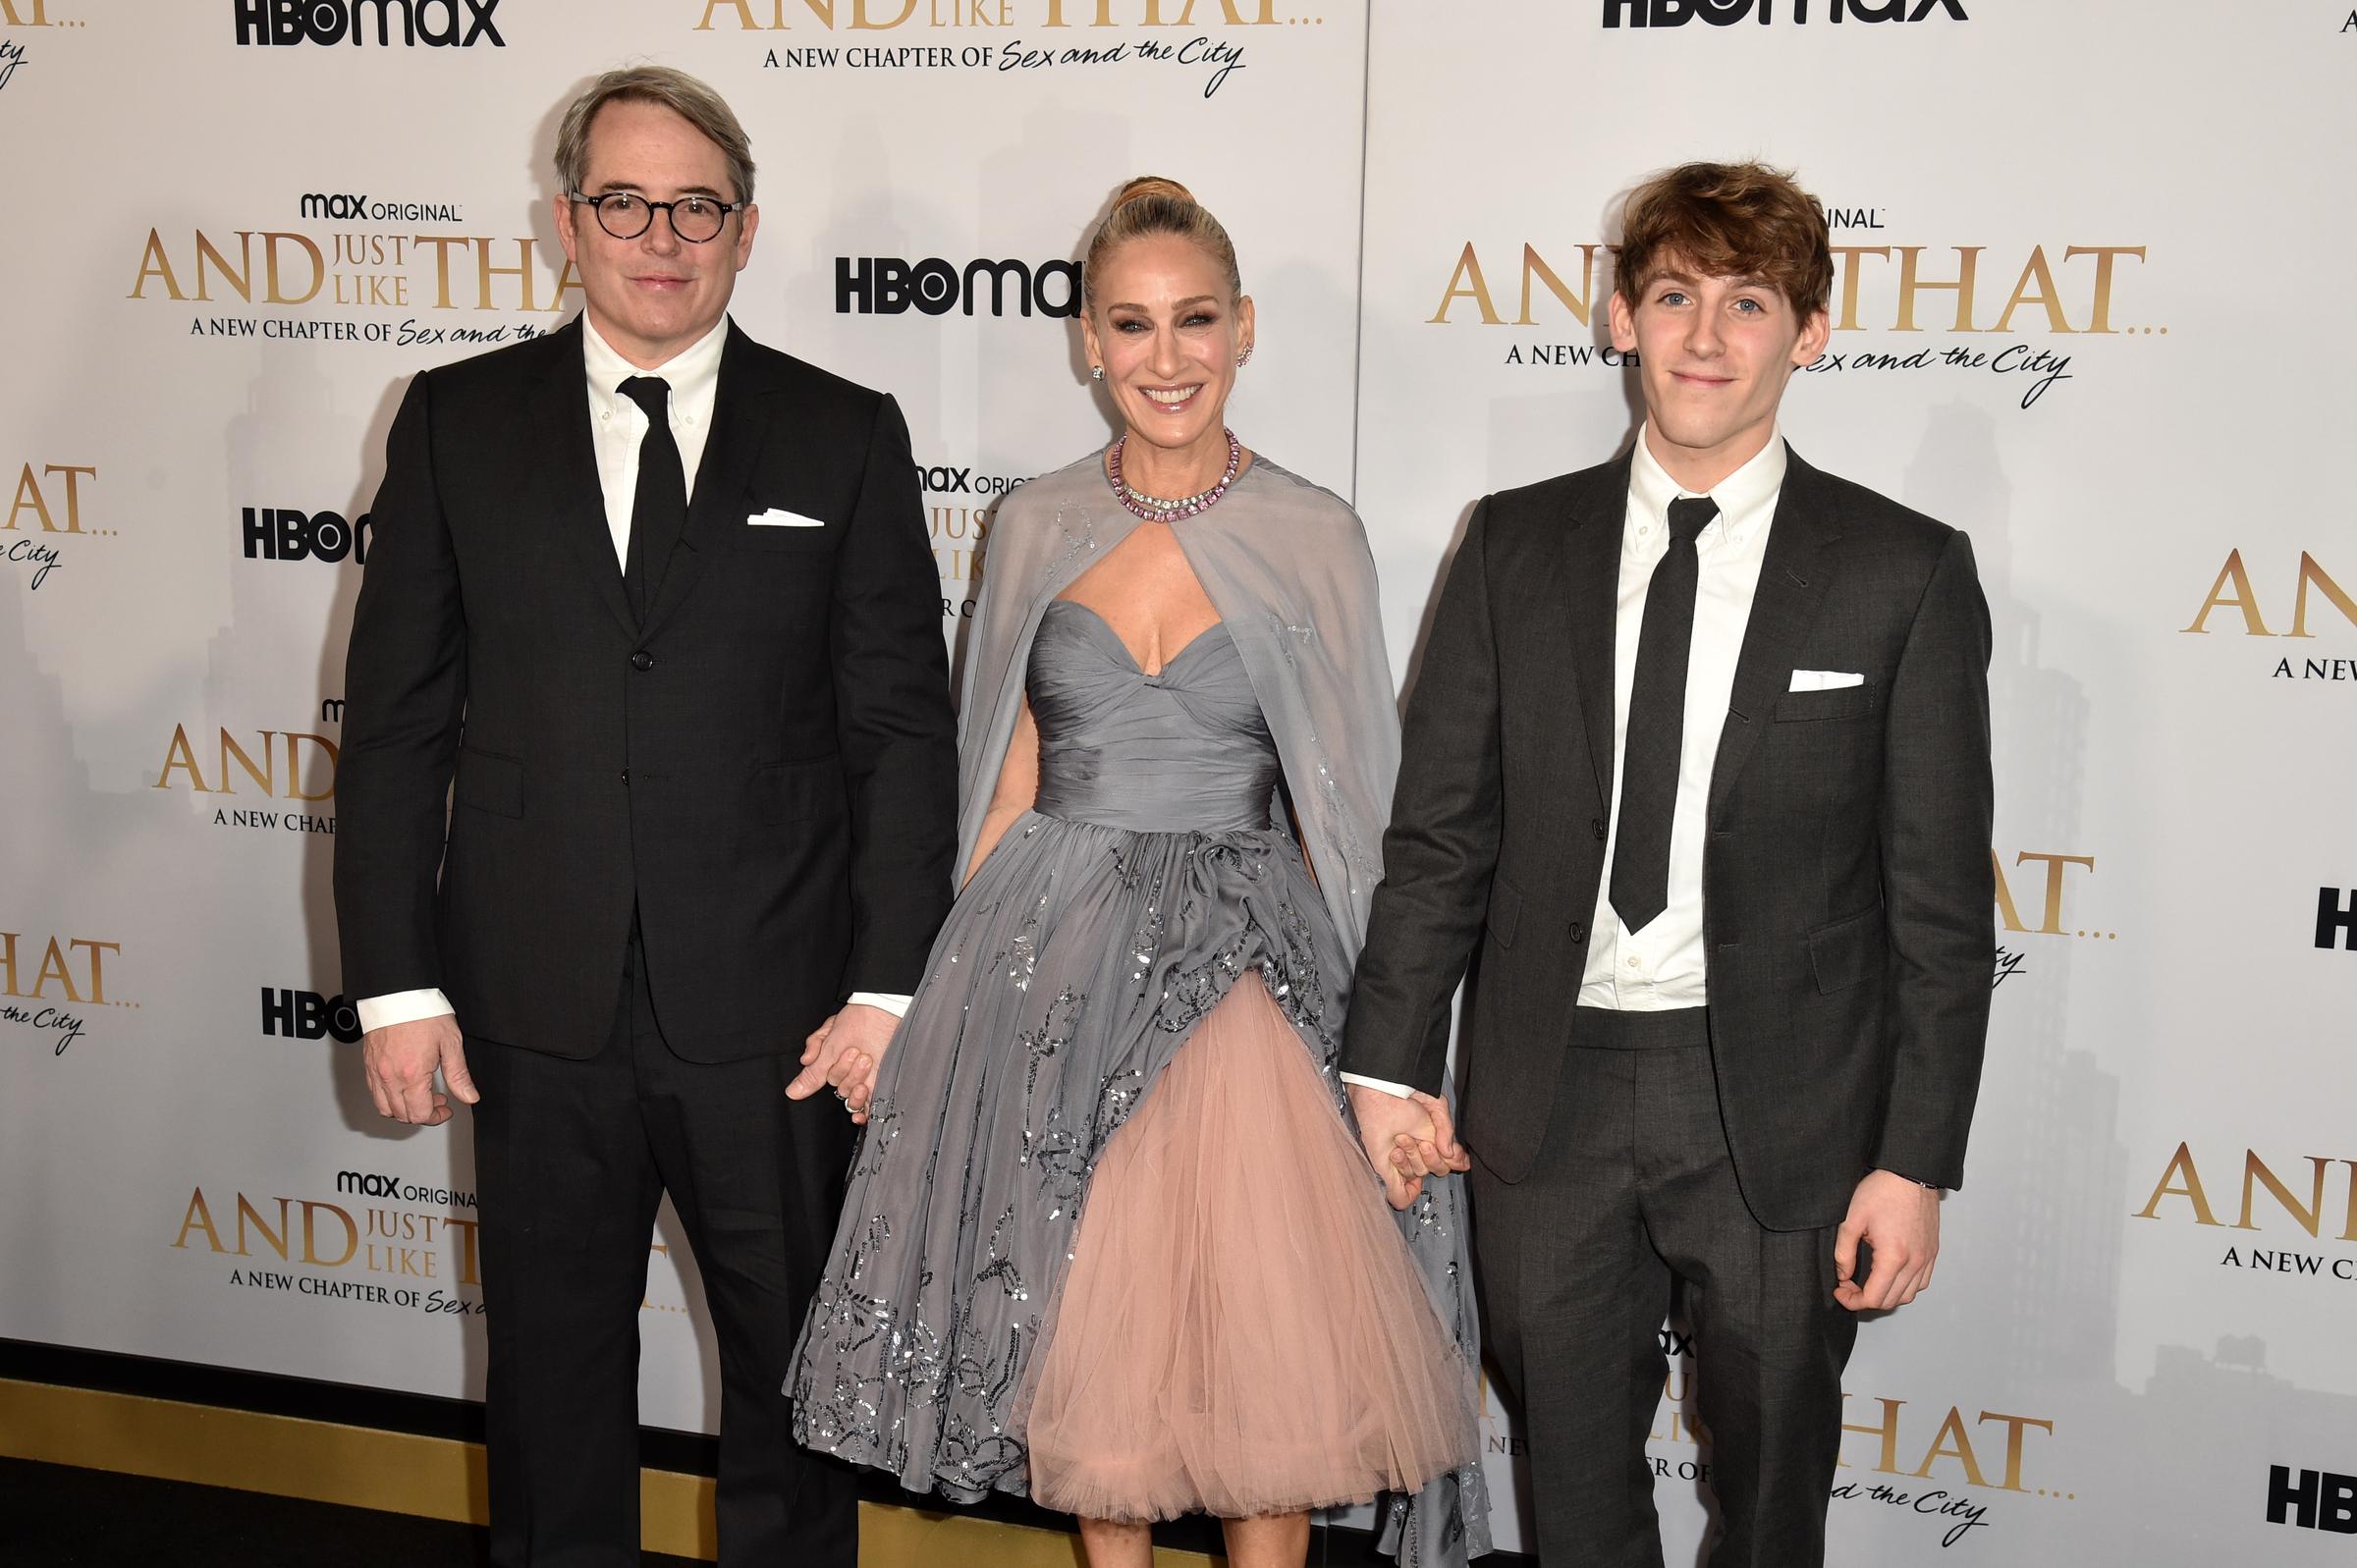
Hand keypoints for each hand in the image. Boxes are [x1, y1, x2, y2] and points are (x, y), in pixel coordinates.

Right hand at [362, 1014, 476, 1126]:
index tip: (447, 1108)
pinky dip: (389, 1098)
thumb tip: (469, 1097)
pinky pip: (374, 1093)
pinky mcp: (368, 1065)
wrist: (398, 993)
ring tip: (421, 1095)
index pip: (420, 1114)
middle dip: (423, 1114)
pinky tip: (404, 1086)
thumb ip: (459, 1075)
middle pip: (403, 1115)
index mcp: (411, 1074)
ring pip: (385, 1108)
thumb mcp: (450, 1042)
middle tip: (438, 1100)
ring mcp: (376, 1072)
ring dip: (404, 1109)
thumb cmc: (423, 1012)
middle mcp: (389, 1077)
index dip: (437, 1117)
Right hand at [784, 1003, 899, 1124]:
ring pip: (851, 1098)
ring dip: (857, 1080)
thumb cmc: (856, 1021)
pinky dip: (862, 1114)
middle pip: (838, 1088)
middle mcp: (845, 1074)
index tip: (840, 1056)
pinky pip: (866, 1108)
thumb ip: (812, 1072)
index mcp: (830, 1065)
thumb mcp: (828, 1044)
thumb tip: (792, 1092)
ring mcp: (861, 1080)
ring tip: (866, 1060)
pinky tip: (861, 1114)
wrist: (882, 1012)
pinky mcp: (876, 1085)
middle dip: (846, 1069)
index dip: (830, 1073)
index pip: (821, 1083)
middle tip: (856, 1051)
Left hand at [1347, 1083, 1470, 1210]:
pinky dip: (1404, 1192)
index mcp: (1433, 1139)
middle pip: (1437, 1170)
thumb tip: (1450, 1154)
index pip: (1450, 1161)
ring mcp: (1402, 1160)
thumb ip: (1447, 1130)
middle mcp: (1418, 1151)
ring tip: (1400, 1138)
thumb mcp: (1437, 1107)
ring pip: (1418, 1175)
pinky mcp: (1384, 1167)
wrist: (1380, 1089)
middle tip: (1422, 1142)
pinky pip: (1399, 1196)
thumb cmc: (1406, 1091)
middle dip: (1431, 1157)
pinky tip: (1397, 1157)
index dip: (1454, 1160)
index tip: (1451, 1153)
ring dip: (1411, 1157)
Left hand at [1833, 1169, 1940, 1311]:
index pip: (1874, 1298)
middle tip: (1850, 1285)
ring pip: (1908, 1295)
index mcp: (1894, 1257)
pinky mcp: (1932, 1251)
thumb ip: (1844, 1253)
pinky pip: (1921, 1282)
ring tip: (1868, 1281)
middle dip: (1866, 1299)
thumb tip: (1843, 1275)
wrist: (1910, 1173)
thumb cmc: (1882, 1191)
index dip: (1853, 1301)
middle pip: (1891, 1301)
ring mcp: (1927, 1258)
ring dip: (1886, 1294)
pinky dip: (1904, 1286)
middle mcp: (1915, 1262)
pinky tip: (1889, 1275)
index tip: (1840, 1290)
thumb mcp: (1851, 1220)